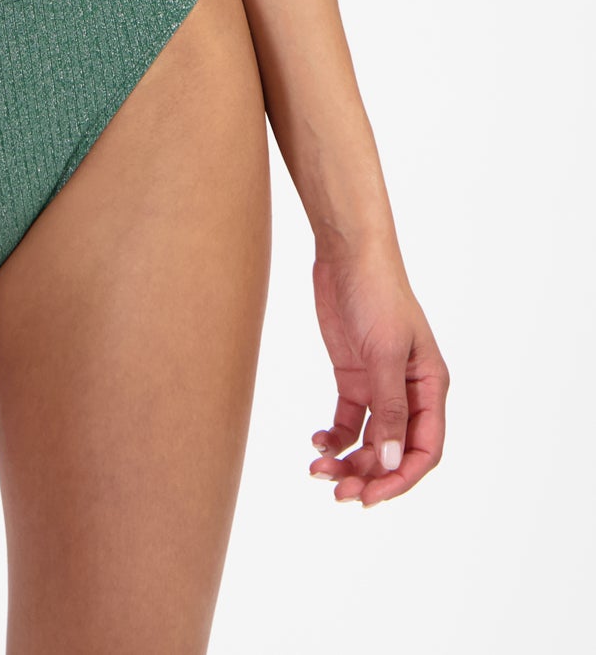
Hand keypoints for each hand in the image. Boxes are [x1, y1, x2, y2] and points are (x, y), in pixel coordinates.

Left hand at [307, 241, 448, 506]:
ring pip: (369, 440)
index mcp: (430, 387)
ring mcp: (379, 384)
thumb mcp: (384, 353)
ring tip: (319, 474)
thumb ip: (388, 409)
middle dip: (369, 475)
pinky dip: (334, 437)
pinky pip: (348, 420)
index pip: (424, 449)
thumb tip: (391, 463)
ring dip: (348, 461)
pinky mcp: (353, 374)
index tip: (371, 495)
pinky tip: (317, 443)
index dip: (400, 478)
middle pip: (394, 451)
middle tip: (339, 493)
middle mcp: (408, 391)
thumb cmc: (377, 294)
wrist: (347, 252)